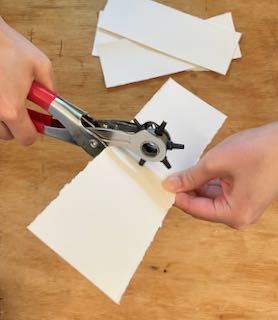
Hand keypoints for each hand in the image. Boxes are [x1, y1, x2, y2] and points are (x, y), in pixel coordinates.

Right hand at [0, 17, 54, 144]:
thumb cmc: (5, 45)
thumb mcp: (40, 65)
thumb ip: (51, 89)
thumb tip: (53, 100)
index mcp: (11, 109)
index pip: (26, 139)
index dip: (35, 131)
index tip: (37, 122)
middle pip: (9, 135)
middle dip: (17, 124)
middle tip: (21, 108)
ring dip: (3, 118)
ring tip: (8, 97)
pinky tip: (0, 93)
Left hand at [163, 122, 277, 228]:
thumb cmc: (263, 151)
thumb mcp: (216, 163)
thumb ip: (191, 176)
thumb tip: (172, 185)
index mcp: (234, 214)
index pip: (195, 209)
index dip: (177, 196)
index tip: (164, 186)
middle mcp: (240, 215)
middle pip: (202, 205)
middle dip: (186, 190)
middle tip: (171, 177)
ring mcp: (243, 205)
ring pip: (210, 198)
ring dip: (196, 185)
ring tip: (184, 172)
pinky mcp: (245, 194)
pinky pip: (220, 192)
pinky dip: (207, 182)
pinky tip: (199, 171)